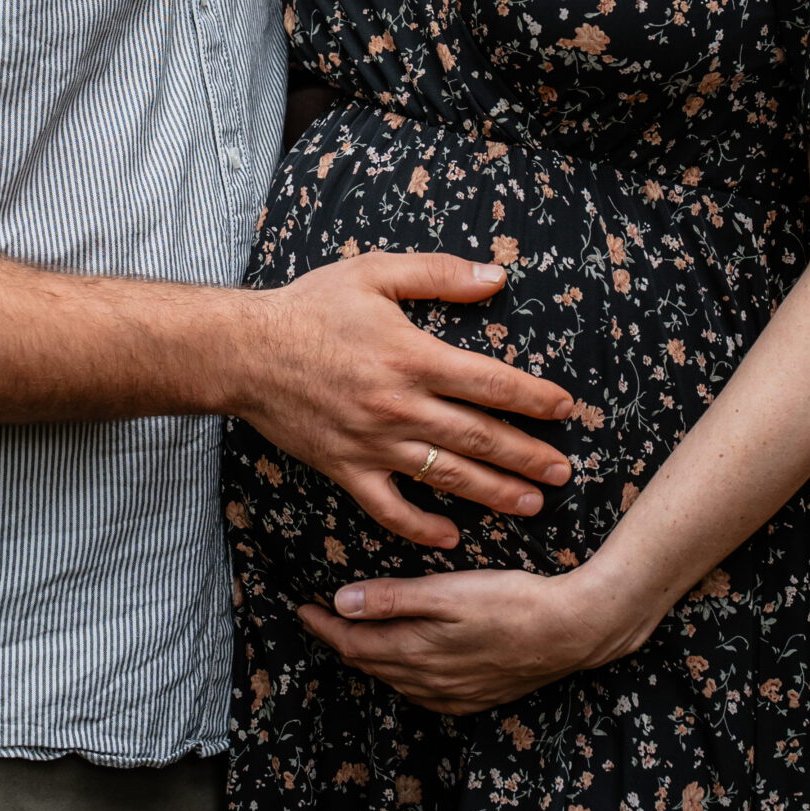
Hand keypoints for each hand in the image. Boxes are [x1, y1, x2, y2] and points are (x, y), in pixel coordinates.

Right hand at [235, 252, 574, 548]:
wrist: (245, 352)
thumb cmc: (311, 307)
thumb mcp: (374, 273)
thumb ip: (438, 274)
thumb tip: (497, 276)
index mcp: (413, 357)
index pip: (490, 383)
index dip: (533, 398)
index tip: (565, 409)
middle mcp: (400, 406)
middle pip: (480, 437)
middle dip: (528, 457)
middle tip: (564, 473)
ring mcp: (373, 444)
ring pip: (446, 476)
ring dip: (494, 493)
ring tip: (532, 505)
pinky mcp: (345, 468)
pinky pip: (389, 508)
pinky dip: (421, 527)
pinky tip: (451, 537)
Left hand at [297, 564, 651, 714]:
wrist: (570, 632)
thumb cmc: (511, 602)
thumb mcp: (447, 590)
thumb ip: (393, 598)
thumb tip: (341, 602)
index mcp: (415, 652)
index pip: (353, 643)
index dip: (324, 626)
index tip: (303, 608)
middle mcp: (428, 682)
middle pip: (370, 663)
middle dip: (341, 640)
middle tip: (321, 619)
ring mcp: (452, 695)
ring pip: (395, 679)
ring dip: (371, 658)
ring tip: (355, 637)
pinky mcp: (475, 699)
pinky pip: (423, 694)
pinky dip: (402, 676)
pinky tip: (407, 666)